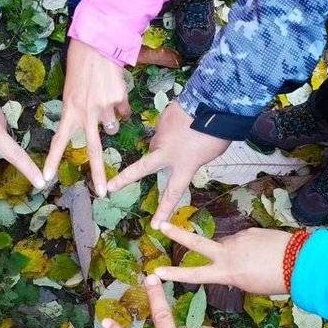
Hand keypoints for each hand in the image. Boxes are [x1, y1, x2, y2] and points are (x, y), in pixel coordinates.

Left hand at [44, 40, 130, 196]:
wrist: (97, 43)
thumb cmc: (80, 66)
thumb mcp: (71, 91)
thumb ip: (79, 111)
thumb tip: (98, 128)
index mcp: (69, 110)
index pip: (58, 141)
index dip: (51, 160)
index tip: (45, 179)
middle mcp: (86, 113)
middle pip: (93, 149)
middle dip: (98, 173)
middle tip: (102, 192)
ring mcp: (104, 108)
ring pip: (112, 127)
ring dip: (110, 121)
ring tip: (104, 101)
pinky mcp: (119, 100)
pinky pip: (122, 111)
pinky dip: (120, 105)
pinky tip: (114, 90)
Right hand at [107, 101, 228, 227]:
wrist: (216, 101)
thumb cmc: (218, 132)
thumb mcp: (207, 154)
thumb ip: (189, 160)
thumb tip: (174, 155)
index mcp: (183, 166)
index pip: (172, 194)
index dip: (163, 211)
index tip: (155, 226)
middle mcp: (167, 153)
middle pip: (141, 169)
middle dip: (123, 179)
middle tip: (109, 187)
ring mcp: (162, 134)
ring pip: (158, 144)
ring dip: (167, 143)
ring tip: (187, 134)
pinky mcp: (162, 119)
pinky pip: (165, 128)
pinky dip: (173, 128)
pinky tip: (186, 120)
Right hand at [155, 224, 290, 293]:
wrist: (300, 260)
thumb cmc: (275, 281)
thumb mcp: (250, 286)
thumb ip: (233, 276)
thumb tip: (227, 268)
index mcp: (227, 272)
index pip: (194, 275)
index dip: (174, 274)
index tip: (156, 272)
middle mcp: (228, 253)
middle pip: (197, 242)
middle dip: (177, 234)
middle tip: (160, 225)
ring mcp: (238, 239)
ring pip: (228, 245)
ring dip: (235, 252)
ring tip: (256, 262)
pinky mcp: (249, 230)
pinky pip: (243, 240)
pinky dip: (249, 247)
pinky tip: (263, 253)